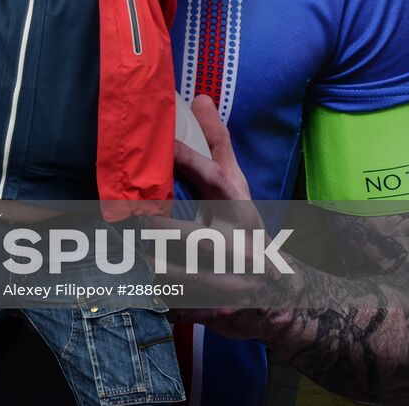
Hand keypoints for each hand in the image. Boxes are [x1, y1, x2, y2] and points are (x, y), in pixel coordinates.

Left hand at [144, 96, 295, 333]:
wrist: (279, 298)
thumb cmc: (243, 230)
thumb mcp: (236, 188)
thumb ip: (216, 144)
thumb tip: (199, 97)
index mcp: (238, 210)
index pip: (216, 179)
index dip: (190, 160)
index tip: (162, 143)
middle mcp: (237, 245)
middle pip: (196, 237)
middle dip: (164, 231)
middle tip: (132, 219)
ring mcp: (230, 282)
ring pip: (184, 276)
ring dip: (153, 267)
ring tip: (129, 255)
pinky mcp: (217, 311)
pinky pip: (180, 305)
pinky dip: (160, 300)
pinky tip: (142, 291)